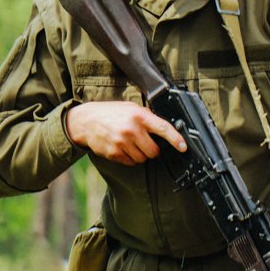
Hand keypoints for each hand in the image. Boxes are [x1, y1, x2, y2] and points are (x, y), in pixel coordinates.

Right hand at [64, 101, 185, 164]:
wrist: (86, 121)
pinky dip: (129, 158)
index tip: (183, 147)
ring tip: (130, 143)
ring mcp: (122, 142)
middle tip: (143, 142)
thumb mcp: (131, 108)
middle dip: (151, 149)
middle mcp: (132, 129)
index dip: (175, 139)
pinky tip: (122, 147)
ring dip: (140, 154)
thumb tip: (165, 128)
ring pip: (142, 159)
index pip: (163, 128)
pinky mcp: (114, 153)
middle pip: (154, 151)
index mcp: (139, 116)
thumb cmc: (111, 113)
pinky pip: (130, 163)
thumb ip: (147, 117)